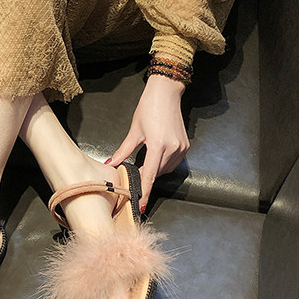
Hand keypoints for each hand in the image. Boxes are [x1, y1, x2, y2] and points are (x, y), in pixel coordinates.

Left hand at [108, 74, 189, 212]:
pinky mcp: (185, 145)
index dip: (145, 191)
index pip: (150, 175)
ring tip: (146, 158)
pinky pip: (173, 162)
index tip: (141, 205)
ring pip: (166, 169)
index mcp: (158, 145)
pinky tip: (157, 154)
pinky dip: (164, 163)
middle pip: (157, 173)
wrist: (166, 93)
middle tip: (135, 175)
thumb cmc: (149, 107)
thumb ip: (124, 150)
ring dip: (155, 169)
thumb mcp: (134, 130)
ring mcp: (181, 147)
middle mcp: (172, 148)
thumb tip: (112, 163)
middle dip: (146, 176)